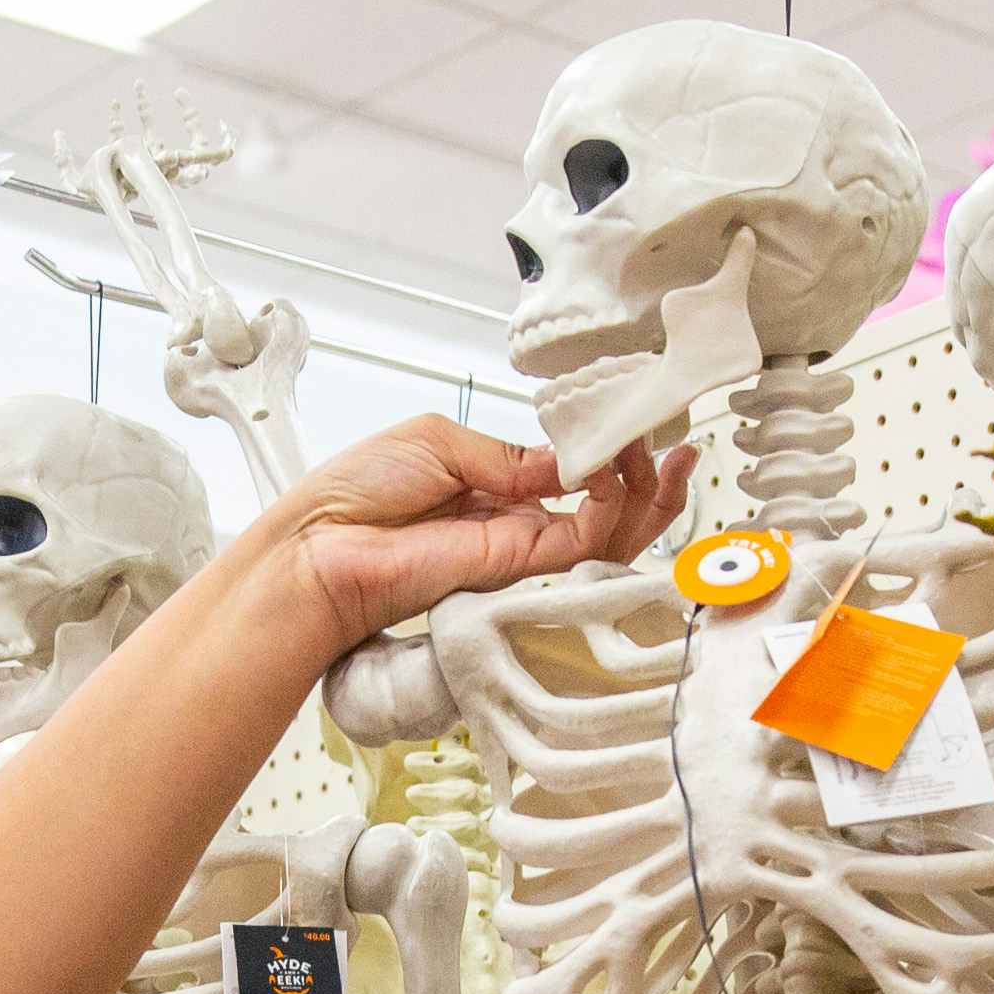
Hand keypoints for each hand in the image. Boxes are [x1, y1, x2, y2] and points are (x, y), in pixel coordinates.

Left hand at [258, 416, 687, 658]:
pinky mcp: (517, 570)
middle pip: (604, 510)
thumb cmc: (354, 494)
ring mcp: (519, 550)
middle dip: (646, 480)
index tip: (633, 423)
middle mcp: (513, 523)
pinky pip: (582, 545)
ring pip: (607, 534)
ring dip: (644, 497)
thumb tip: (565, 460)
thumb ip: (509, 455)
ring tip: (662, 461)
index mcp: (493, 488)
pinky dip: (610, 511)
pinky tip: (616, 478)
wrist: (320, 549)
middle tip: (673, 449)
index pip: (571, 474)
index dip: (609, 451)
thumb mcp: (439, 440)